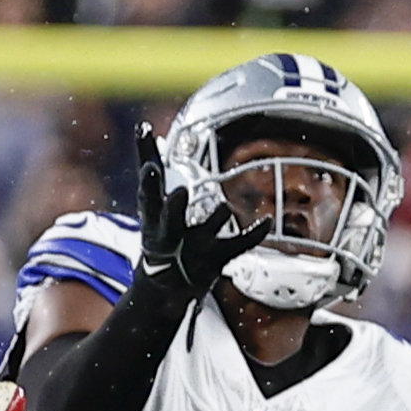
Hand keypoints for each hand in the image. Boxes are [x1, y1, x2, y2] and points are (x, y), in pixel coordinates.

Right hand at [135, 125, 269, 295]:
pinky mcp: (214, 259)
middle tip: (179, 194)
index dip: (149, 182)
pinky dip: (253, 234)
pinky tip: (267, 222)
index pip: (148, 194)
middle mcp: (170, 233)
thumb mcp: (150, 200)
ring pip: (205, 230)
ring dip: (215, 218)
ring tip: (224, 207)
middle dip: (173, 208)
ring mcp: (193, 248)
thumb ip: (147, 164)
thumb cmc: (159, 231)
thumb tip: (143, 125)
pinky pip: (237, 245)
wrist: (165, 285)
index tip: (150, 168)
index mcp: (153, 217)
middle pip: (169, 218)